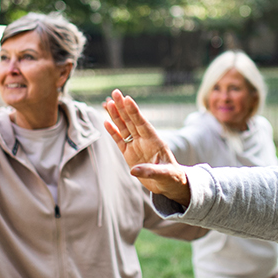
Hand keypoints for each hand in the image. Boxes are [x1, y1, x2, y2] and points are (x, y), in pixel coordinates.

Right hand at [103, 89, 191, 204]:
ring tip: (108, 103)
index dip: (134, 112)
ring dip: (116, 116)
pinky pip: (119, 140)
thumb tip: (134, 171)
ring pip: (124, 127)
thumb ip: (150, 171)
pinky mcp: (129, 154)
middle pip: (131, 121)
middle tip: (115, 92)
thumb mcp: (165, 175)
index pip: (142, 123)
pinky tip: (106, 121)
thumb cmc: (171, 178)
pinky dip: (113, 132)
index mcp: (155, 141)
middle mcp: (144, 140)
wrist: (169, 185)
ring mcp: (136, 146)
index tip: (127, 99)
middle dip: (123, 107)